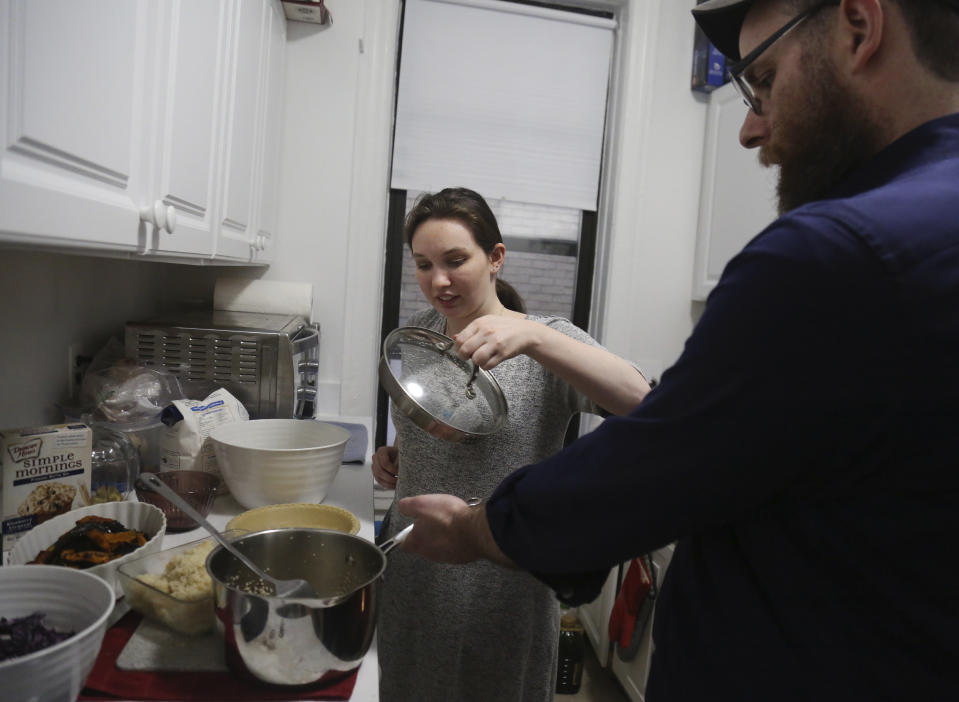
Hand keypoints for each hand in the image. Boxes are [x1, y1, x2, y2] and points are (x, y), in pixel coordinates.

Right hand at [371, 445, 398, 487]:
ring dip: (387, 483)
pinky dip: (386, 484)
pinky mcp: (375, 472)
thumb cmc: (399, 453)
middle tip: (398, 481)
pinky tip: (393, 486)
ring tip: (396, 485)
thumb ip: (398, 463)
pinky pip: (378, 480)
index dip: (392, 470)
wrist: (397, 454)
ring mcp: (374, 465)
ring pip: (378, 477)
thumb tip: (398, 473)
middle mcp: (375, 457)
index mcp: (382, 451)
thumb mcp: (400, 455)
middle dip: (389, 478)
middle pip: (380, 471)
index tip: (398, 473)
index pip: (385, 463)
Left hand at [398, 494, 512, 566]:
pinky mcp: (462, 557)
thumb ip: (408, 506)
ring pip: (439, 548)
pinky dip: (456, 541)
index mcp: (417, 542)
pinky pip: (455, 550)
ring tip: (449, 525)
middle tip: (434, 521)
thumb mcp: (422, 504)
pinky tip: (461, 531)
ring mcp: (447, 558)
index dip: (407, 537)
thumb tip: (403, 507)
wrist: (474, 530)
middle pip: (423, 547)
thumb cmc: (446, 517)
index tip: (412, 529)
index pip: (405, 545)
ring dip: (442, 538)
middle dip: (427, 535)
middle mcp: (430, 554)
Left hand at [452, 315, 538, 370]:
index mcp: (479, 323)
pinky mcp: (503, 353)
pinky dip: (487, 366)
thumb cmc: (504, 328)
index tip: (463, 350)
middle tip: (471, 356)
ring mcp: (495, 342)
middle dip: (465, 357)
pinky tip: (491, 360)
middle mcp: (486, 331)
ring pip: (476, 359)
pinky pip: (487, 365)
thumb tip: (454, 338)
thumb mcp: (486, 323)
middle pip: (465, 350)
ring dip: (477, 362)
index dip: (459, 348)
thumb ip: (470, 331)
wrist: (525, 332)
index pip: (460, 339)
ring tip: (483, 358)